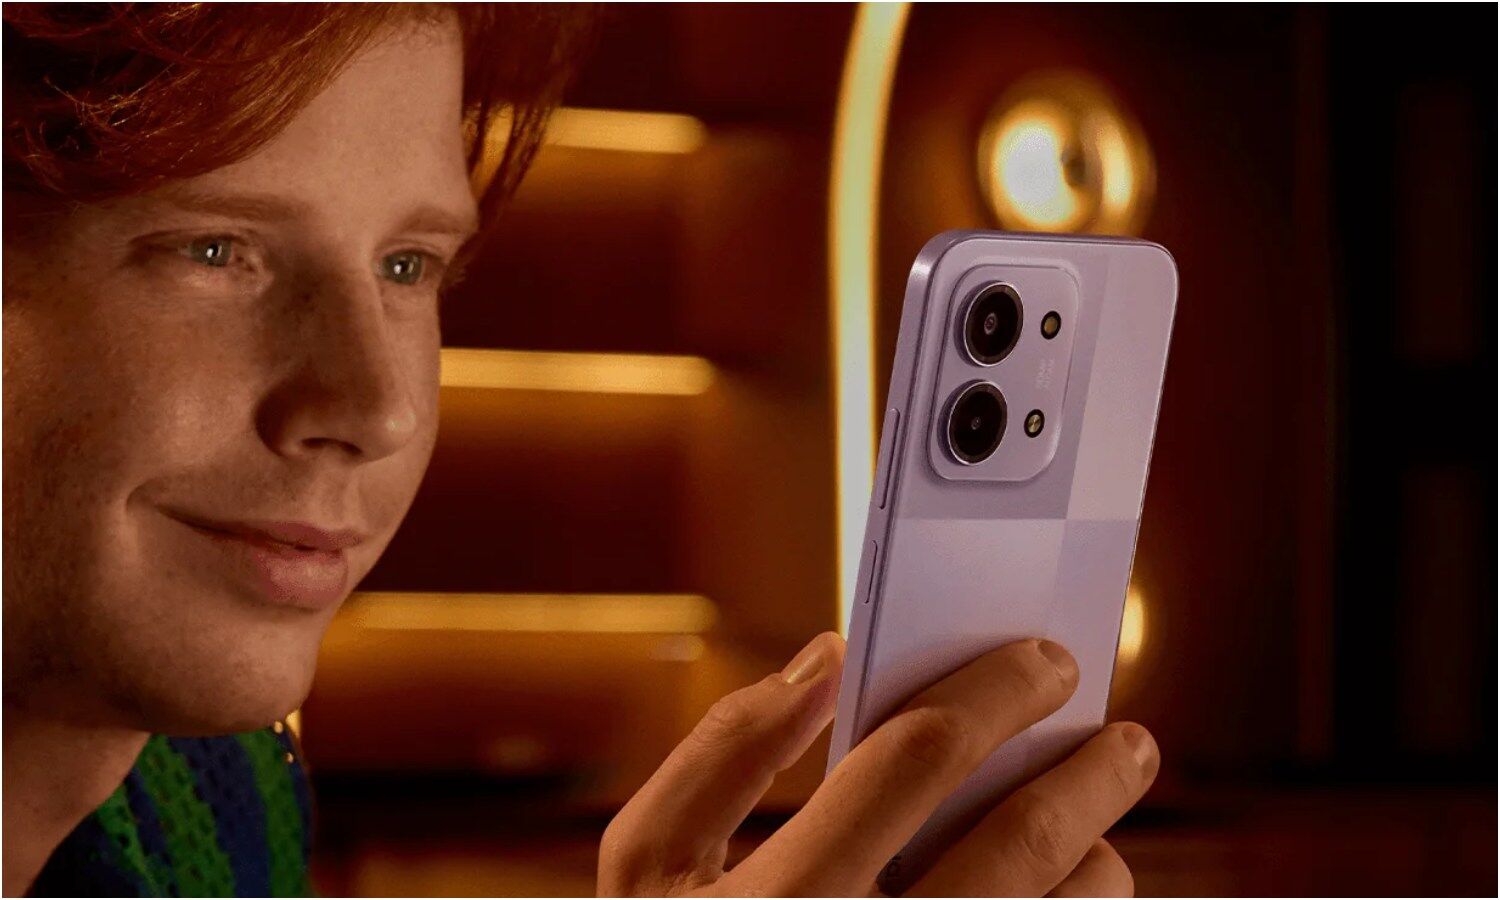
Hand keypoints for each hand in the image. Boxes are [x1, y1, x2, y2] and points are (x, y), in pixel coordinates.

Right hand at [598, 632, 1157, 896]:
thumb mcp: (650, 866)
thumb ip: (726, 749)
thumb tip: (825, 658)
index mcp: (782, 898)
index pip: (917, 756)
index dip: (994, 692)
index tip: (1047, 661)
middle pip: (1021, 839)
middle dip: (1090, 770)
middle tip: (1124, 737)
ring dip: (1096, 859)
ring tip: (1094, 831)